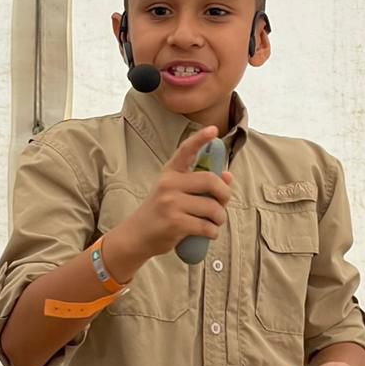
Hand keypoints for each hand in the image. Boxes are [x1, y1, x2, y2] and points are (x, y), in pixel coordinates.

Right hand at [112, 125, 232, 263]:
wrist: (136, 235)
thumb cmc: (160, 212)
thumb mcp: (174, 192)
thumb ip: (199, 184)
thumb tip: (228, 176)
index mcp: (170, 172)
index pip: (186, 150)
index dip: (200, 138)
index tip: (213, 129)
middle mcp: (169, 183)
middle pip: (210, 180)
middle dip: (225, 194)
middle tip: (223, 203)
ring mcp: (171, 203)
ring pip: (212, 208)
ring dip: (220, 218)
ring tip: (214, 222)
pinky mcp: (175, 223)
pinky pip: (207, 227)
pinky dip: (213, 232)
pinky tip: (208, 233)